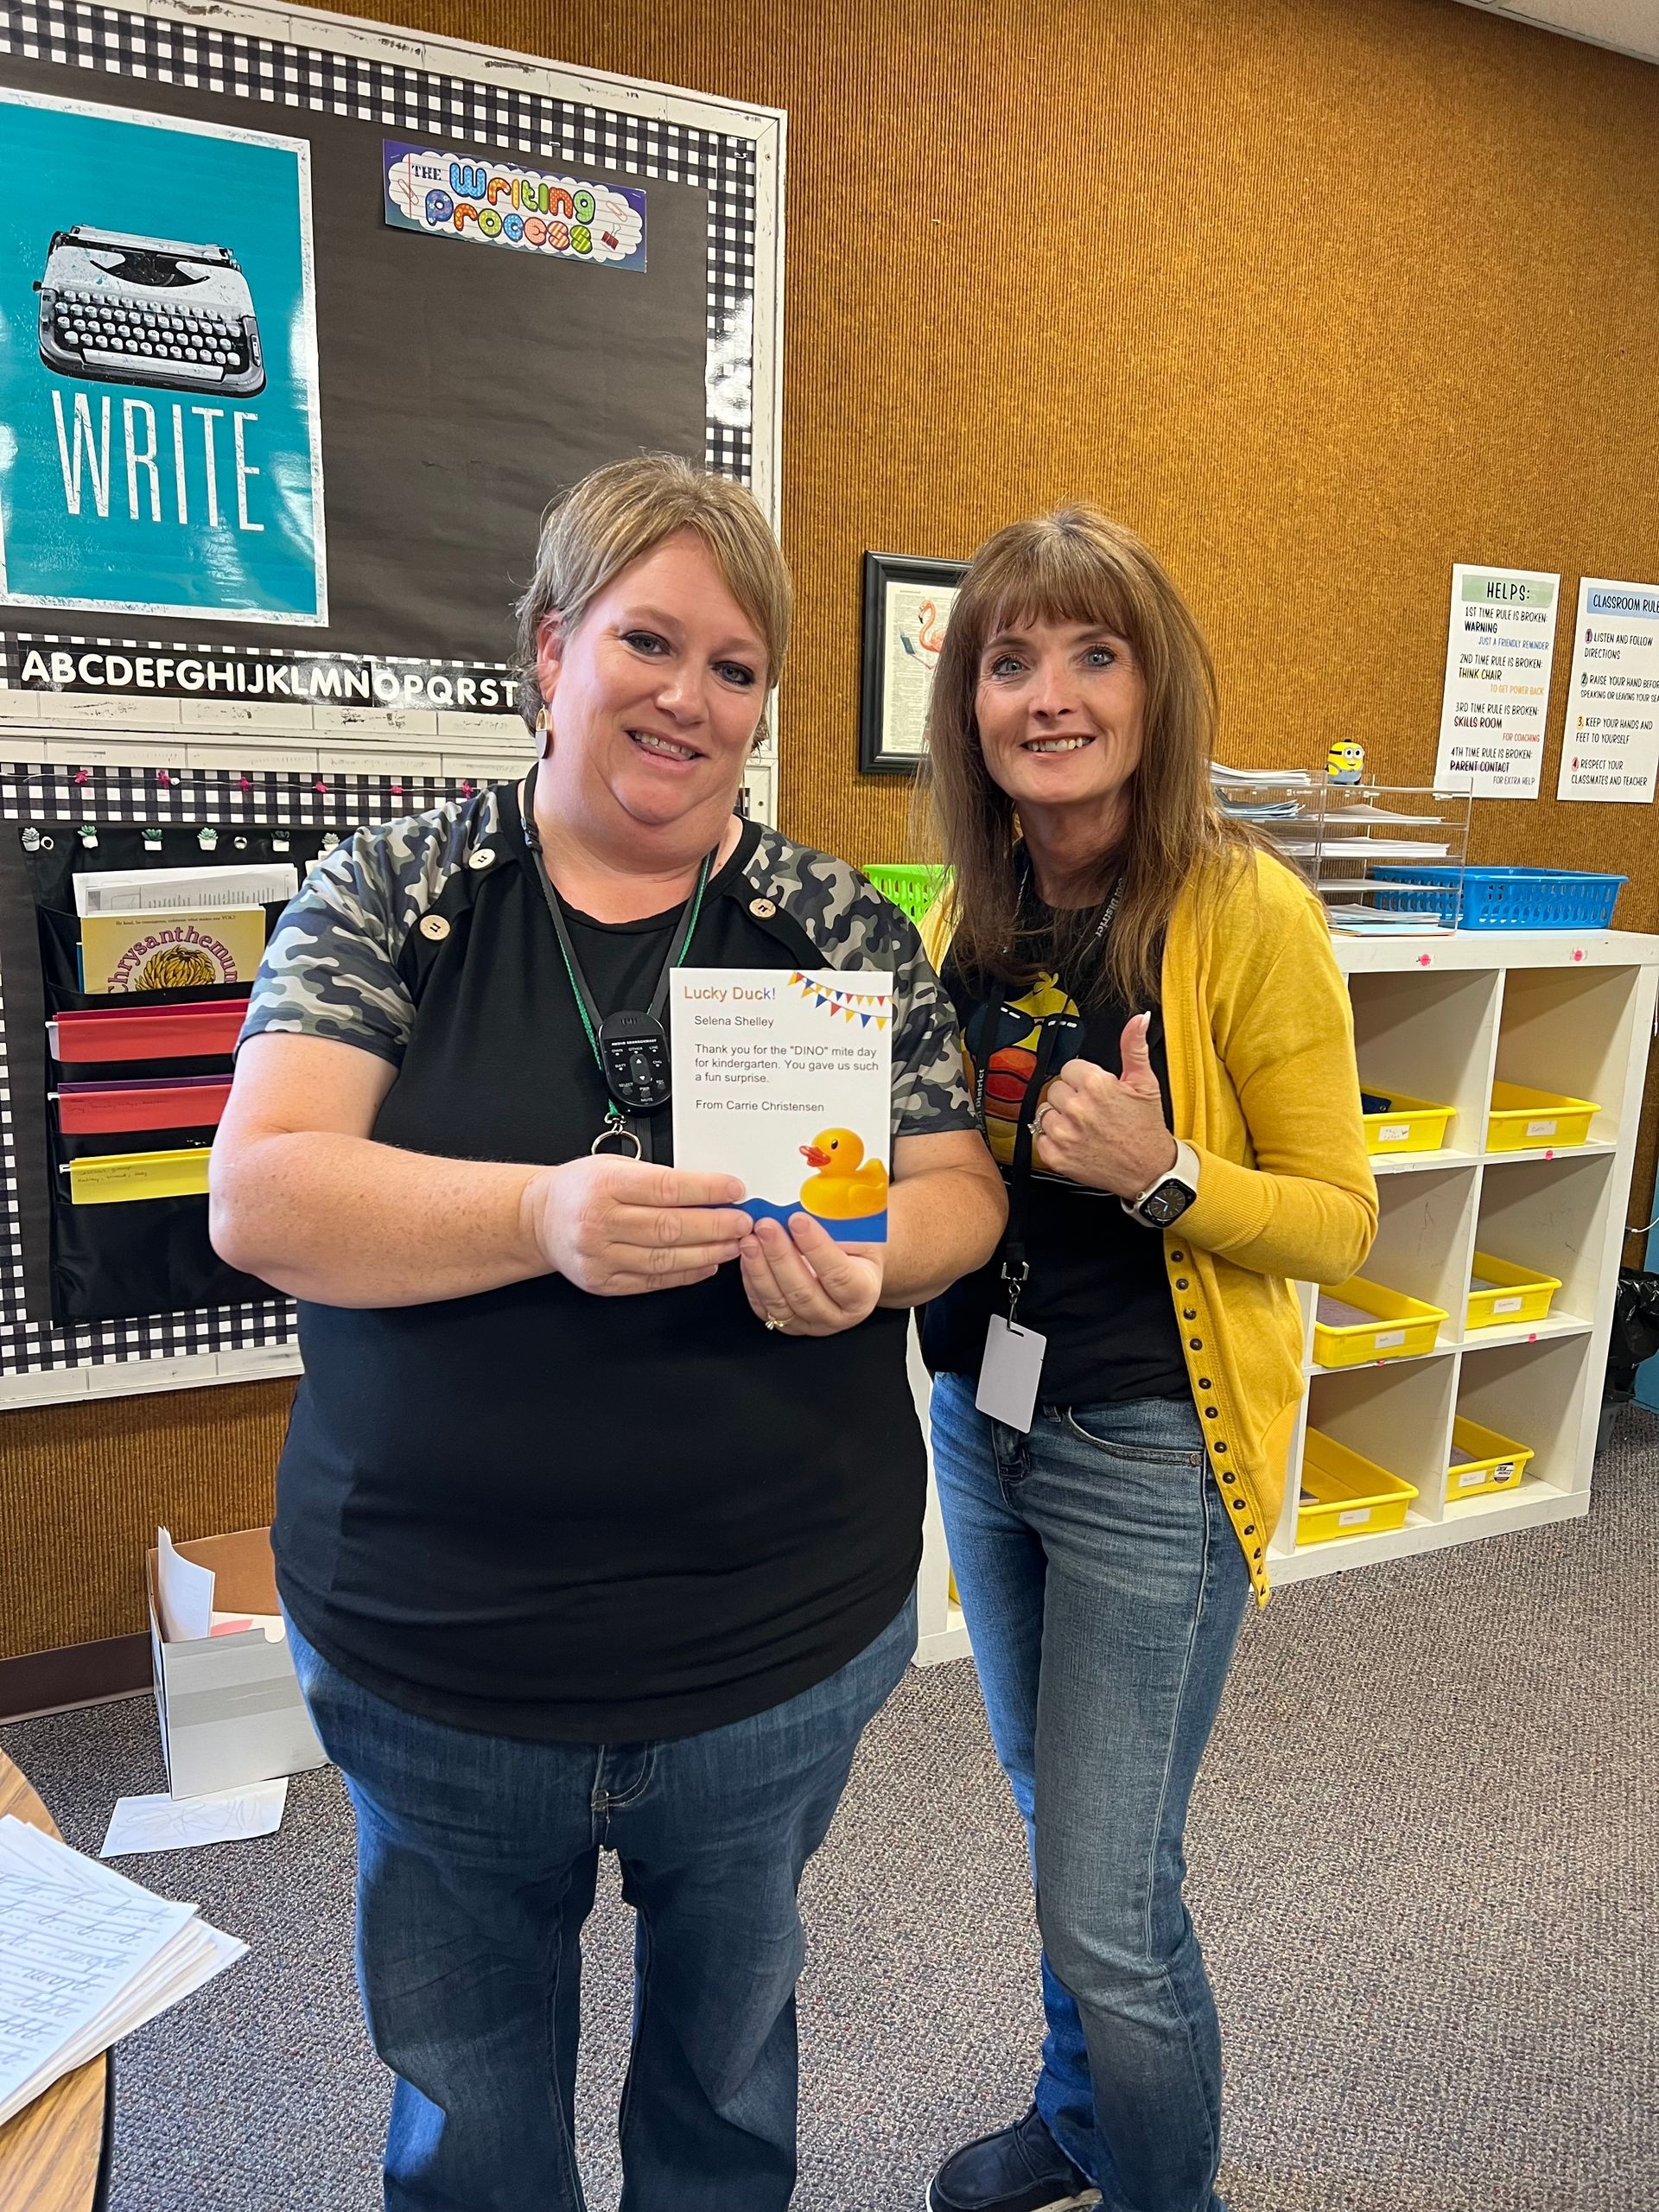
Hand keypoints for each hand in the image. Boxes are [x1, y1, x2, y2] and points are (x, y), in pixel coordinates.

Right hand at [525, 1156, 752, 1295]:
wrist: (539, 1219)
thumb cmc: (581, 1188)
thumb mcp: (614, 1166)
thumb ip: (657, 1177)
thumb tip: (712, 1189)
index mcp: (604, 1185)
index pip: (666, 1188)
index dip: (707, 1190)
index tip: (735, 1189)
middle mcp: (599, 1222)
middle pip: (671, 1227)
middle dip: (715, 1225)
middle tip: (744, 1221)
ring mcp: (600, 1256)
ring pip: (665, 1258)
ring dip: (707, 1252)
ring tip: (734, 1244)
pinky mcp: (603, 1282)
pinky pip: (653, 1280)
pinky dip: (685, 1273)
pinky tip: (707, 1264)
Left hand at [739, 1212, 883, 1336]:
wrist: (850, 1267)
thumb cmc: (855, 1247)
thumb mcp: (857, 1233)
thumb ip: (836, 1224)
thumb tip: (807, 1202)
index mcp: (863, 1293)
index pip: (839, 1274)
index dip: (816, 1247)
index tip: (797, 1219)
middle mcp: (837, 1315)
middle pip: (804, 1292)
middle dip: (781, 1256)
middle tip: (766, 1226)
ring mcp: (810, 1324)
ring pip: (780, 1302)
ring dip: (760, 1269)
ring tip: (750, 1239)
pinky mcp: (786, 1324)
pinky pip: (763, 1307)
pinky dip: (752, 1280)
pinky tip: (747, 1256)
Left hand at [1034, 1013, 1177, 1199]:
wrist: (1149, 1170)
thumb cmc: (1146, 1128)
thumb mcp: (1145, 1083)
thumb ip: (1134, 1047)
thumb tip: (1138, 1020)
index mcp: (1096, 1085)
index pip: (1069, 1068)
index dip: (1083, 1079)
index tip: (1095, 1090)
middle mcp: (1078, 1109)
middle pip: (1056, 1088)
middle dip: (1072, 1097)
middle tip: (1092, 1110)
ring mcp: (1065, 1134)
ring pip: (1045, 1111)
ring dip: (1060, 1117)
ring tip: (1083, 1126)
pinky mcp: (1057, 1156)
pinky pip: (1039, 1137)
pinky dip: (1053, 1139)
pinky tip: (1075, 1140)